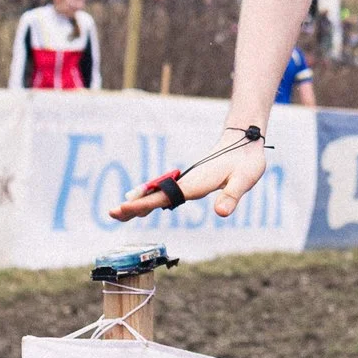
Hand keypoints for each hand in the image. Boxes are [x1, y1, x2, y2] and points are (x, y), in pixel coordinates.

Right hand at [110, 133, 268, 220]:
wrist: (245, 143)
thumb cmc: (246, 163)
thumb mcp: (244, 180)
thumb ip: (232, 196)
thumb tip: (220, 213)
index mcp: (194, 184)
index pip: (163, 196)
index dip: (143, 203)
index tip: (124, 208)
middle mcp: (186, 183)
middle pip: (154, 195)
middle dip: (133, 205)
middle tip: (111, 213)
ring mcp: (186, 182)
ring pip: (157, 193)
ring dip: (138, 202)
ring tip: (118, 213)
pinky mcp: (190, 183)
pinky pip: (165, 193)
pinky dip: (149, 199)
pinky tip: (142, 206)